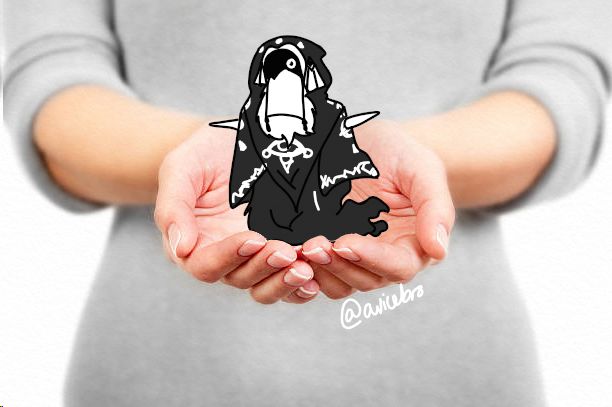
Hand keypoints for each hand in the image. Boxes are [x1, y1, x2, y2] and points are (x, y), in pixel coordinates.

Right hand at [154, 124, 319, 303]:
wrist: (236, 139)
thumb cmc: (204, 153)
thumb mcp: (181, 169)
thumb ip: (173, 207)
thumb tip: (181, 248)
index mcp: (193, 243)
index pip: (205, 265)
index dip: (228, 257)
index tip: (253, 238)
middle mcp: (223, 255)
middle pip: (239, 278)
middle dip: (263, 267)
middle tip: (286, 251)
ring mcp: (252, 255)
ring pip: (265, 285)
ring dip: (285, 280)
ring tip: (305, 268)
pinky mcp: (278, 248)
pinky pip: (287, 276)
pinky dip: (301, 283)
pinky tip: (316, 275)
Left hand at [300, 120, 454, 298]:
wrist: (368, 140)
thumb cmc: (401, 152)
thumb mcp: (421, 168)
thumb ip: (435, 208)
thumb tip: (439, 251)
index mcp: (414, 243)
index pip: (399, 266)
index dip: (373, 259)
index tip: (346, 242)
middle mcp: (386, 256)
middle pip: (367, 280)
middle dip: (340, 265)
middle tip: (314, 245)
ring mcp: (356, 255)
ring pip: (341, 283)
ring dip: (321, 271)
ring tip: (302, 247)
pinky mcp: (330, 248)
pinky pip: (318, 272)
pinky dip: (305, 268)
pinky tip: (290, 252)